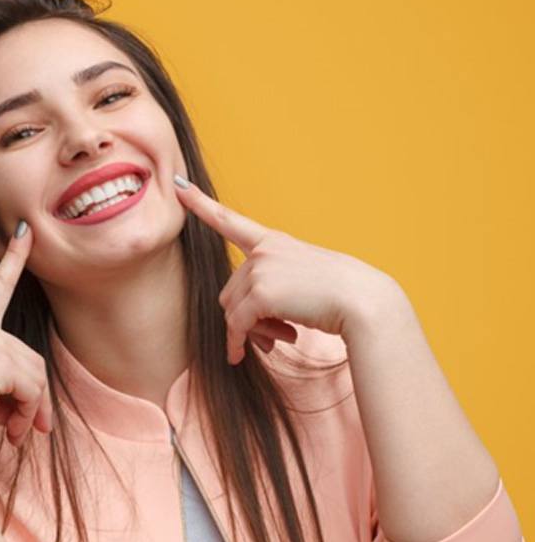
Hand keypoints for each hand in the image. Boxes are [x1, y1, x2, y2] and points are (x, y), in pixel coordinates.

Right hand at [0, 221, 51, 446]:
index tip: (26, 231)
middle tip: (34, 431)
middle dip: (37, 399)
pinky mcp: (1, 359)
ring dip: (33, 411)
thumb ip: (4, 395)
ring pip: (36, 378)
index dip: (13, 258)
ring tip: (18, 436)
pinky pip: (31, 390)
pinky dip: (29, 415)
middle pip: (32, 361)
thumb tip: (32, 419)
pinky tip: (14, 435)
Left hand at [173, 175, 399, 364]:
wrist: (362, 301)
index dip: (201, 203)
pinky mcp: (262, 292)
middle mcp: (264, 251)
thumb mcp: (301, 282)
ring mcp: (261, 269)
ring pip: (232, 310)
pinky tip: (241, 356)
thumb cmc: (338, 295)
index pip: (230, 220)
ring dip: (247, 332)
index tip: (179, 185)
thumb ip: (269, 291)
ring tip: (278, 340)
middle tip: (270, 338)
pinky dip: (237, 343)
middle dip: (243, 319)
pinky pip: (237, 325)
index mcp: (274, 242)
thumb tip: (242, 326)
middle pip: (230, 291)